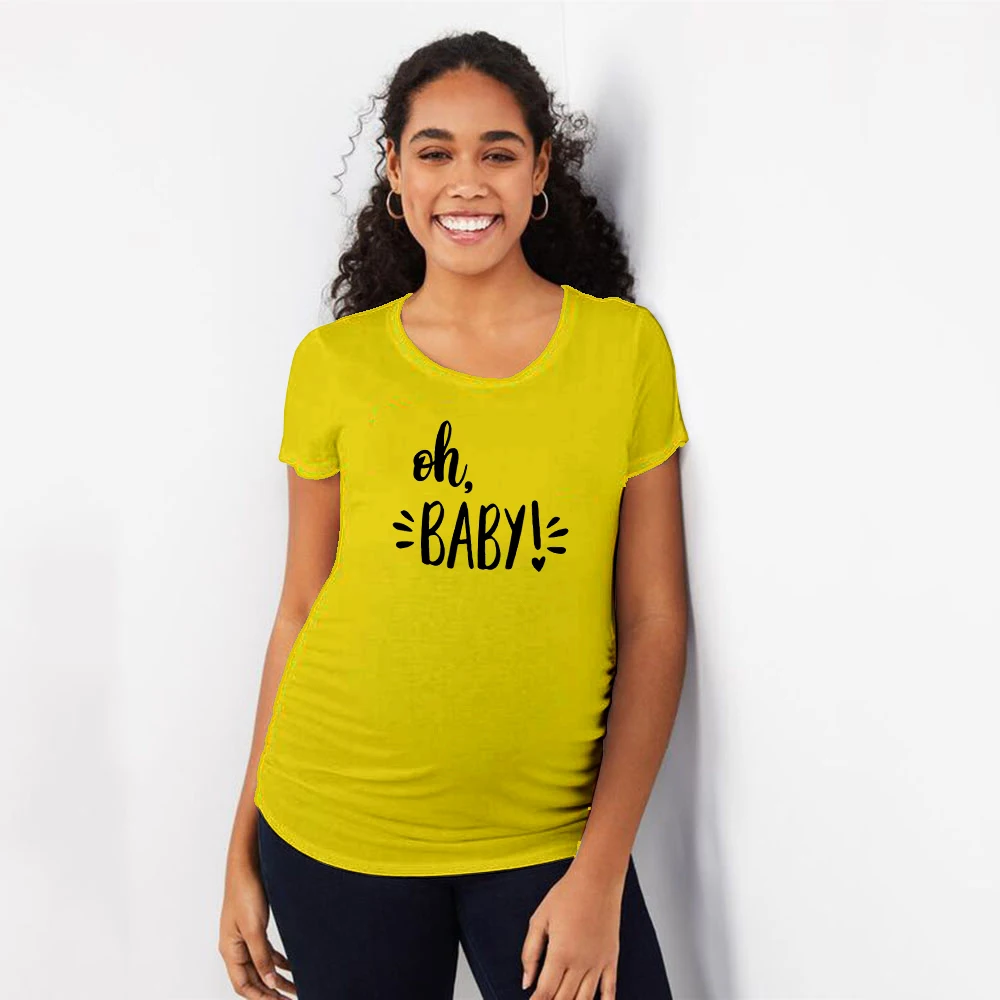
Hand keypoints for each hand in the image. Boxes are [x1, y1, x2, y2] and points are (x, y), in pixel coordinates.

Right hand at [218, 863, 295, 997]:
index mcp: (230, 950)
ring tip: (296, 989)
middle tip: (291, 999)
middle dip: (271, 992)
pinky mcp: (255, 927)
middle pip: (253, 979)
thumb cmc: (245, 892)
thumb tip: (269, 983)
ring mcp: (245, 937)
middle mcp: (236, 947)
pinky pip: (267, 952)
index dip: (259, 997)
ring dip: (277, 979)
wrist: (248, 865)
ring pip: (261, 966)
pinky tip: (292, 967)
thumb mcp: (254, 928)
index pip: (242, 985)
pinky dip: (278, 962)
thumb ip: (261, 956)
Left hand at [520, 861, 625, 998]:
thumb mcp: (539, 919)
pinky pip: (610, 991)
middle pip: (564, 999)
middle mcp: (580, 963)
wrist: (597, 879)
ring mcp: (598, 963)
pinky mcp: (611, 959)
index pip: (545, 992)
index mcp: (560, 954)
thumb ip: (530, 953)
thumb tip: (526, 981)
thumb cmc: (567, 894)